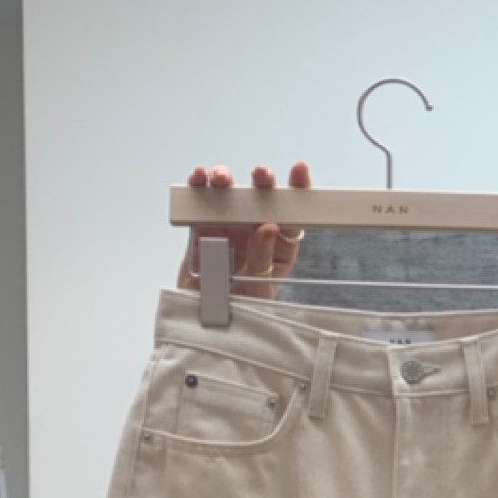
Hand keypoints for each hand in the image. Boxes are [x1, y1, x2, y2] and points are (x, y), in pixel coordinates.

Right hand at [176, 161, 311, 300]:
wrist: (205, 326)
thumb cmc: (242, 312)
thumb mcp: (259, 289)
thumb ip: (263, 258)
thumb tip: (269, 227)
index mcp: (278, 248)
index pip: (292, 216)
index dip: (297, 192)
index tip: (299, 170)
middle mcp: (254, 234)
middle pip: (262, 200)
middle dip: (262, 183)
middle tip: (261, 174)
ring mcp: (228, 230)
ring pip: (230, 197)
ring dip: (226, 181)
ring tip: (222, 178)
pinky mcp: (202, 231)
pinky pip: (200, 205)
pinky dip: (198, 188)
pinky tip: (200, 178)